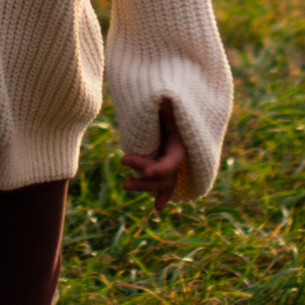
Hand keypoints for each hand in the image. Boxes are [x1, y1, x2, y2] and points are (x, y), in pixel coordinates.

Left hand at [121, 97, 185, 211]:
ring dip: (145, 187)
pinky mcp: (164, 168)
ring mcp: (172, 167)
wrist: (179, 114)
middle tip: (124, 164)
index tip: (146, 172)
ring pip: (161, 183)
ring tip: (125, 185)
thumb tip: (164, 96)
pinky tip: (157, 208)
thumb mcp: (168, 109)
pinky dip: (162, 195)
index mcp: (180, 147)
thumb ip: (166, 108)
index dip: (159, 169)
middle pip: (164, 176)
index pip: (171, 163)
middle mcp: (178, 160)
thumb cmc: (171, 110)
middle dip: (145, 177)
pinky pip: (165, 184)